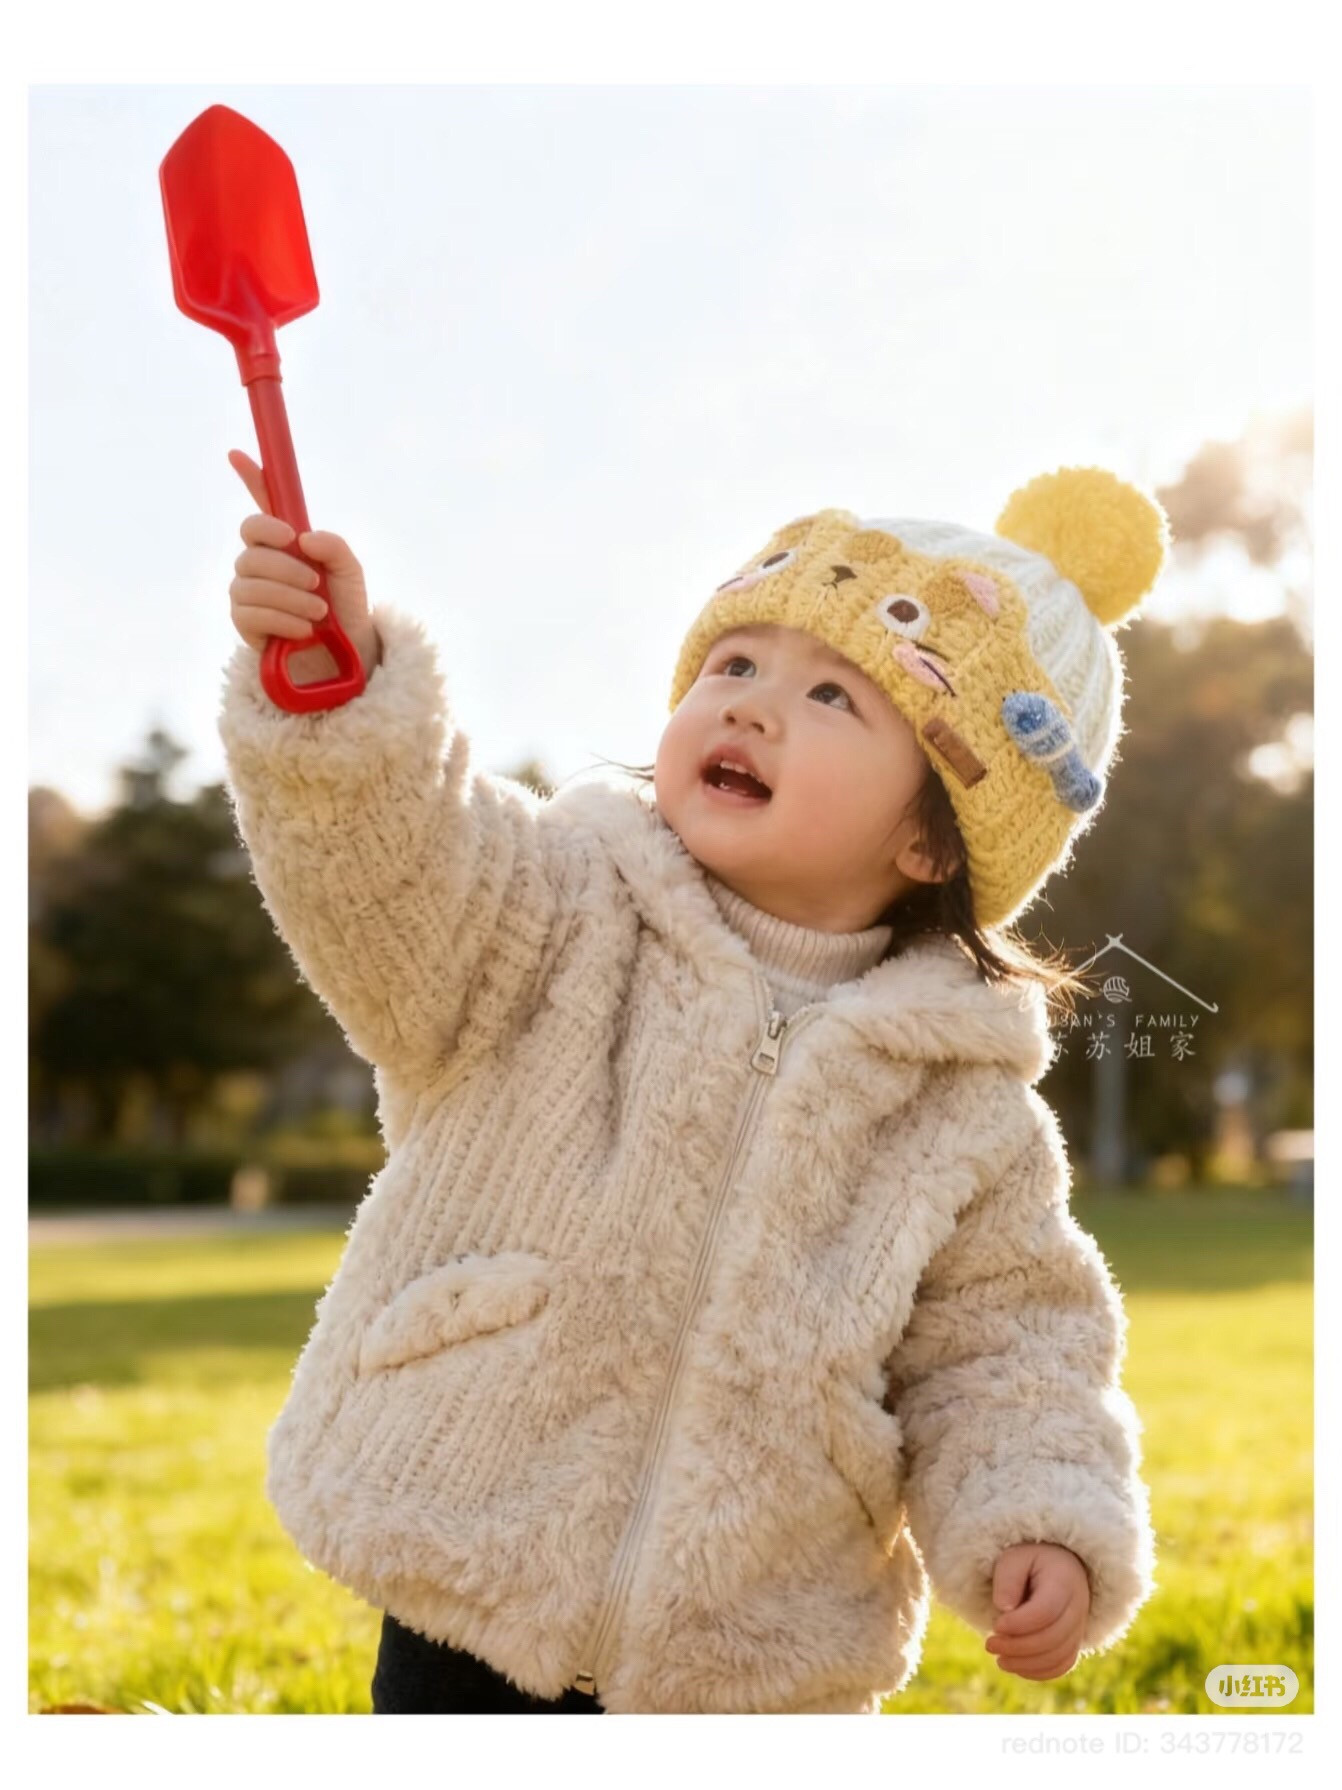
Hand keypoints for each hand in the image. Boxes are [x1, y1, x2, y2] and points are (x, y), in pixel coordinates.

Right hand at [227, 449, 380, 681]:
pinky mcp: (244, 622)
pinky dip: (282, 618)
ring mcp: (248, 590)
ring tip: (319, 611)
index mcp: (286, 541)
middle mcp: (260, 560)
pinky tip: (304, 628)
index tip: (238, 454)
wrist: (346, 654)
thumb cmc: (346, 608)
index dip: (251, 477)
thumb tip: (304, 538)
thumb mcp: (350, 572)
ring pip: (250, 581)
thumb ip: (334, 547)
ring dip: (289, 596)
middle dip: (284, 563)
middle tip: (314, 580)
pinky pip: (250, 611)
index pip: (264, 502)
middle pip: (251, 544)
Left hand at [984, 1543, 1089, 1679]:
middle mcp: (1078, 1607)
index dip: (1018, 1624)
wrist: (1056, 1566)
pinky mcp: (1074, 1643)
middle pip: (1052, 1639)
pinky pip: (1062, 1665)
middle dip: (1017, 1647)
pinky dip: (1039, 1672)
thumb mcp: (1014, 1558)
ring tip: (999, 1659)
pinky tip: (1015, 1666)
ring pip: (1058, 1657)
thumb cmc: (1030, 1562)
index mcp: (1064, 1582)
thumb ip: (1008, 1579)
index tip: (996, 1625)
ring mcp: (1079, 1627)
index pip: (1045, 1612)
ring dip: (1026, 1664)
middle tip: (989, 1645)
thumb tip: (1004, 1609)